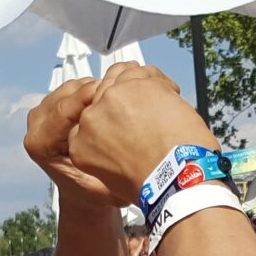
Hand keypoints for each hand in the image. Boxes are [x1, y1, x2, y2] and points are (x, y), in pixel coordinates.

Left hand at [25, 77, 119, 207]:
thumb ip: (109, 168)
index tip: (112, 89)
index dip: (89, 97)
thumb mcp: (106, 187)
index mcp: (40, 145)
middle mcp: (36, 126)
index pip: (63, 111)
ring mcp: (42, 113)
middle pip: (67, 93)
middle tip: (122, 91)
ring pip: (72, 86)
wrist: (84, 193)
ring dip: (96, 87)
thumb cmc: (94, 191)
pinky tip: (111, 98)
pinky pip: (75, 88)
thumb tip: (123, 147)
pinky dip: (93, 88)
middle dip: (95, 89)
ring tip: (119, 96)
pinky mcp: (52, 105)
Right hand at [66, 63, 219, 196]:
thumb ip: (106, 152)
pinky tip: (170, 96)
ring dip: (142, 88)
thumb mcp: (112, 177)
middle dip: (126, 101)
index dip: (111, 116)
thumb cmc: (151, 182)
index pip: (90, 117)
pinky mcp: (135, 85)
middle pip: (105, 94)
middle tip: (148, 114)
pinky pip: (145, 72)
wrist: (175, 177)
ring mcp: (111, 98)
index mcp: (80, 142)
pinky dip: (160, 81)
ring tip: (161, 105)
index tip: (126, 121)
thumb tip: (120, 139)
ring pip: (123, 77)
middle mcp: (90, 117)